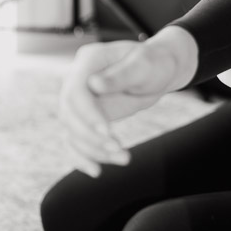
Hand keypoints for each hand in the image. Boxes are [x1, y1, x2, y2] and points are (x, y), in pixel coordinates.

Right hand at [59, 38, 180, 177]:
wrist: (161, 70)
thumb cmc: (155, 62)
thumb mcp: (144, 65)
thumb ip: (121, 75)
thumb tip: (94, 84)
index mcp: (89, 60)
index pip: (76, 91)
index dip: (88, 113)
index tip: (107, 131)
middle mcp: (78, 79)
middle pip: (70, 114)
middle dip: (92, 136)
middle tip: (119, 149)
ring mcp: (80, 99)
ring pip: (73, 131)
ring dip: (93, 150)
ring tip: (124, 158)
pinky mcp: (86, 117)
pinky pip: (75, 140)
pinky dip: (83, 156)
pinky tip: (97, 171)